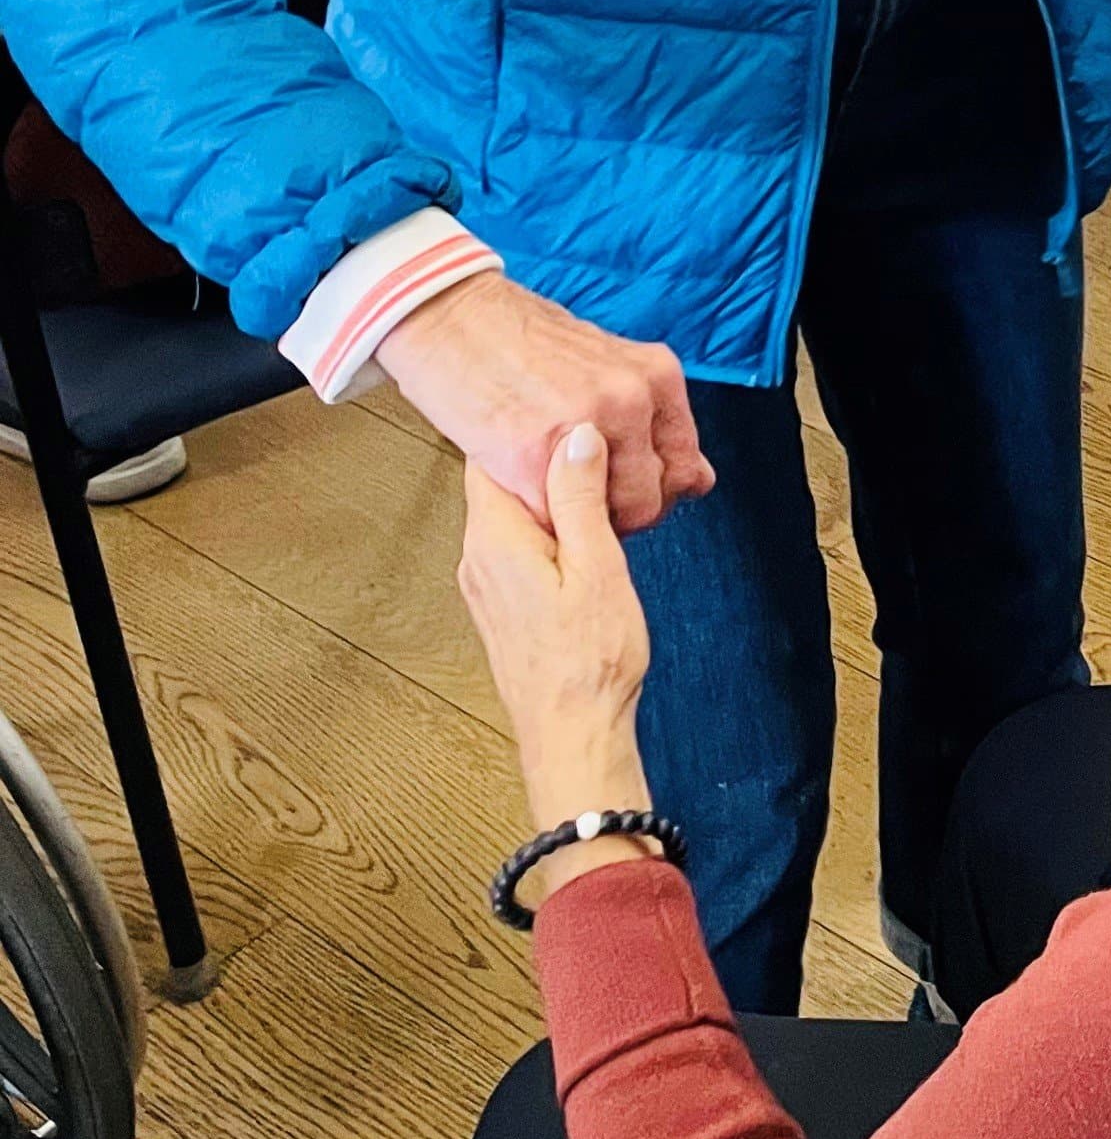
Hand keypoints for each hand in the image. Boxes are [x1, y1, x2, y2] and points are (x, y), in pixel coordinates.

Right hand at [378, 268, 713, 534]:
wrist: (451, 316)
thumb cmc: (523, 341)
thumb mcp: (608, 364)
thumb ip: (653, 420)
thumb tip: (700, 478)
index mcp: (655, 374)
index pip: (686, 469)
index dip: (653, 491)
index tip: (620, 489)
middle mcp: (630, 399)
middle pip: (651, 500)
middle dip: (618, 512)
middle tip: (578, 497)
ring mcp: (585, 427)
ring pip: (611, 518)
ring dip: (581, 519)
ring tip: (550, 487)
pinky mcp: (533, 455)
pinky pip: (554, 518)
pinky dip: (538, 514)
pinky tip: (519, 480)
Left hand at [461, 431, 652, 882]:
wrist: (572, 739)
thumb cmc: (588, 662)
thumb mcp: (598, 566)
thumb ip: (581, 497)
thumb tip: (575, 433)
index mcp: (495, 537)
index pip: (488, 450)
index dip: (521, 420)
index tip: (557, 400)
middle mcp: (479, 555)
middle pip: (503, 477)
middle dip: (545, 453)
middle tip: (596, 436)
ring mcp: (488, 581)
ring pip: (514, 511)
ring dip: (553, 492)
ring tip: (604, 482)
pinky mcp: (505, 602)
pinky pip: (521, 543)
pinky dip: (552, 526)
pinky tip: (591, 531)